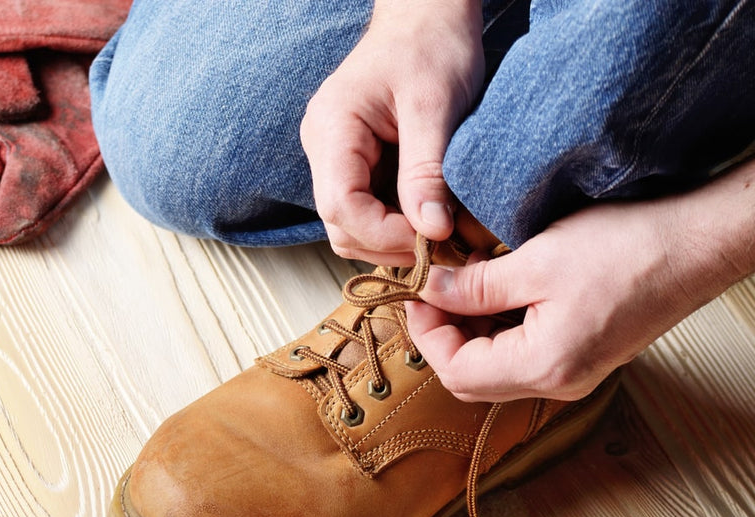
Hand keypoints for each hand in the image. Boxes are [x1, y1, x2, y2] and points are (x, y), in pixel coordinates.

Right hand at [300, 0, 483, 265]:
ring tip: (439, 231)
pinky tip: (429, 215)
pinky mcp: (353, 165)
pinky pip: (365, 210)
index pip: (341, 206)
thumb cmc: (431, 46)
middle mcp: (323, 149)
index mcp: (332, 130)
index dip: (385, 233)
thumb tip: (431, 232)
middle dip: (390, 243)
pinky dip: (396, 224)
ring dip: (393, 240)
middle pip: (341, 225)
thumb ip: (427, 171)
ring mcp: (334, 159)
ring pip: (351, 226)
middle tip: (444, 243)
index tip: (433, 237)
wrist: (426, 15)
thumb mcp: (436, 106)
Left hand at [406, 161, 754, 401]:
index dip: (426, 332)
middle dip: (443, 334)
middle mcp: (558, 382)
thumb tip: (427, 292)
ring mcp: (573, 373)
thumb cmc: (627, 247)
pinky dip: (497, 328)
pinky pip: (522, 355)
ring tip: (461, 282)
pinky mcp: (582, 355)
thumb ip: (473, 287)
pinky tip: (495, 289)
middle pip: (472, 378)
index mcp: (544, 367)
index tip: (416, 292)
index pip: (456, 372)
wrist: (697, 242)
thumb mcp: (536, 262)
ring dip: (469, 330)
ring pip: (495, 367)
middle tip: (433, 287)